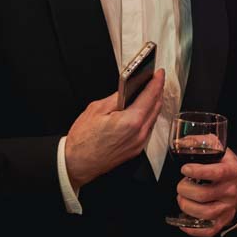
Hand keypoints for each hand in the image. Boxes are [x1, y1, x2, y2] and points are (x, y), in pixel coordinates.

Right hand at [64, 69, 164, 189]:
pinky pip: (148, 129)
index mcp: (131, 121)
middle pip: (156, 107)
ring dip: (154, 104)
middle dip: (157, 91)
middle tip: (155, 80)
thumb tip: (127, 90)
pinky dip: (148, 116)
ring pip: (153, 118)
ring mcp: (139, 143)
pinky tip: (143, 110)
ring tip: (150, 93)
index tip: (159, 73)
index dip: (157, 82)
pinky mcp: (136, 149)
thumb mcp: (96, 109)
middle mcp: (139, 133)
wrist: (77, 163)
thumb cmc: (83, 140)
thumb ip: (116, 98)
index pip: (150, 96)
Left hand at [176, 147, 236, 236]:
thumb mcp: (219, 149)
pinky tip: (183, 220)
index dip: (197, 172)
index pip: (215, 173)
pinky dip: (192, 229)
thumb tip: (180, 142)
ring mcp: (228, 208)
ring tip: (182, 199)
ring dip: (186, 207)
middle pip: (204, 195)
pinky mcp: (224, 220)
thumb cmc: (227, 165)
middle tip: (181, 186)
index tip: (185, 169)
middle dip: (185, 190)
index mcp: (231, 171)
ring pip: (205, 213)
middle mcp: (231, 191)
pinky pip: (208, 230)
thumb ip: (200, 142)